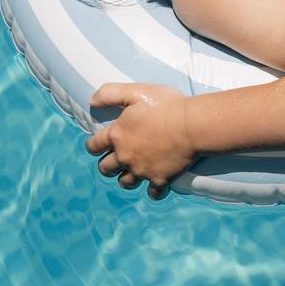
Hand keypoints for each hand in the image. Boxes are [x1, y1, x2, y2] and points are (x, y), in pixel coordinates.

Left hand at [86, 83, 195, 199]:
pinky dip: (153, 192)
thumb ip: (109, 94)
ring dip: (126, 178)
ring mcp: (142, 170)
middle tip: (114, 160)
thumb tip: (91, 101)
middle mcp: (125, 156)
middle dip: (107, 165)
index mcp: (117, 136)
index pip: (93, 146)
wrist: (192, 126)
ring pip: (125, 183)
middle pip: (105, 168)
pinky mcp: (160, 179)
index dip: (93, 145)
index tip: (97, 145)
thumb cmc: (166, 106)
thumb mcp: (135, 92)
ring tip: (133, 173)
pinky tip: (155, 187)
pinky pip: (152, 193)